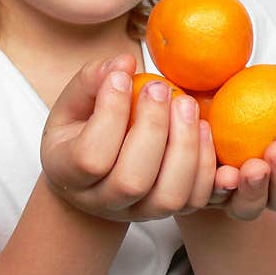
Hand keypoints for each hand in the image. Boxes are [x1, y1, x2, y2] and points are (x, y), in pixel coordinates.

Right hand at [40, 55, 216, 222]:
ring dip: (185, 147)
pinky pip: (196, 199)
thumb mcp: (74, 102)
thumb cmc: (81, 129)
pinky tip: (204, 128)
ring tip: (187, 105)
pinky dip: (207, 166)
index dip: (111, 114)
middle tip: (162, 87)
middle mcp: (103, 201)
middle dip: (154, 128)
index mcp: (68, 173)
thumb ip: (93, 80)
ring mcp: (139, 212)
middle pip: (133, 180)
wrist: (93, 176)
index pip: (91, 157)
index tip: (124, 76)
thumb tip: (125, 62)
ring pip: (168, 197)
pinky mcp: (170, 212)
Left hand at [202, 83, 275, 220]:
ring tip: (253, 168)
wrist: (182, 116)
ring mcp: (231, 199)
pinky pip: (213, 198)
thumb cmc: (224, 102)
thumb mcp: (249, 88)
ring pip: (251, 207)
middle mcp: (262, 189)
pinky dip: (220, 187)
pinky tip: (223, 173)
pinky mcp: (202, 200)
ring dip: (255, 189)